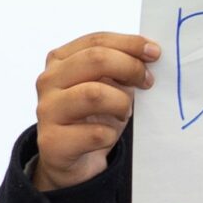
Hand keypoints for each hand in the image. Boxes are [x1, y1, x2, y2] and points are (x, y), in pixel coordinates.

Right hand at [34, 32, 158, 192]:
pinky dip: (112, 135)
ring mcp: (47, 110)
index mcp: (60, 61)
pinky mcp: (54, 142)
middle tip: (148, 82)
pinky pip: (97, 133)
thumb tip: (151, 54)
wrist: (72, 161)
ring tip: (123, 112)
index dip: (129, 44)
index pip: (96, 41)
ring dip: (121, 103)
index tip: (155, 52)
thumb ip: (121, 68)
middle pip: (95, 60)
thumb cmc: (95, 117)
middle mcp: (48, 81)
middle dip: (130, 68)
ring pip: (95, 94)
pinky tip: (108, 136)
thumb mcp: (109, 87)